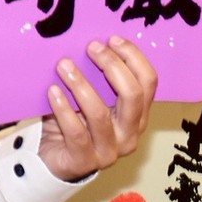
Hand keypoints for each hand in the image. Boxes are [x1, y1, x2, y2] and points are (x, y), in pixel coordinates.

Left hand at [36, 38, 157, 180]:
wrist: (53, 161)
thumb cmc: (74, 123)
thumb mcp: (94, 100)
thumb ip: (100, 81)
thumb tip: (95, 44)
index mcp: (139, 116)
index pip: (149, 82)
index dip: (133, 58)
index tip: (112, 39)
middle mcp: (130, 134)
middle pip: (132, 95)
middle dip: (112, 66)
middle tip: (91, 48)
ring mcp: (110, 151)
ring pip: (100, 113)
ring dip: (81, 84)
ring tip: (63, 65)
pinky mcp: (85, 162)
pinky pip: (75, 131)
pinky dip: (63, 108)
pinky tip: (52, 91)